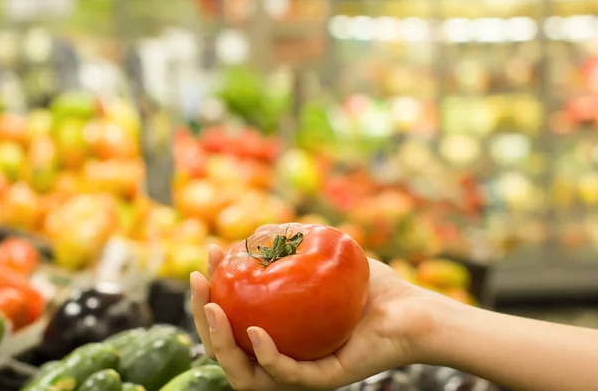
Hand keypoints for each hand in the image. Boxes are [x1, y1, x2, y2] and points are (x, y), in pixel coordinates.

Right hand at [191, 244, 446, 389]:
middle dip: (202, 318)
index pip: (229, 321)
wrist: (411, 307)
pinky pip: (287, 376)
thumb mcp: (321, 256)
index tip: (208, 256)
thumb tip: (254, 232)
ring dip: (221, 344)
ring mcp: (301, 371)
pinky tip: (255, 331)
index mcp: (275, 333)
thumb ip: (290, 245)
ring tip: (213, 309)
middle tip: (198, 281)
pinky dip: (266, 357)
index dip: (208, 292)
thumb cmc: (366, 284)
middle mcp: (282, 356)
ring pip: (246, 374)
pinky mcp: (324, 379)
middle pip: (227, 350)